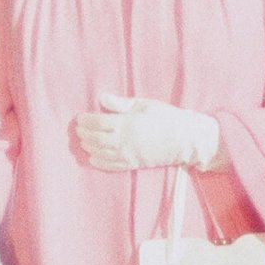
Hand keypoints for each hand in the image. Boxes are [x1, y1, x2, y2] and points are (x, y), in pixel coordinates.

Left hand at [76, 93, 221, 171]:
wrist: (186, 139)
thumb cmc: (167, 117)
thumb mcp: (145, 104)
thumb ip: (122, 104)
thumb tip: (102, 98)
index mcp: (127, 123)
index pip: (98, 122)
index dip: (86, 120)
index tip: (79, 118)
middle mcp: (125, 140)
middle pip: (96, 139)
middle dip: (84, 134)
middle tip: (79, 130)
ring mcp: (129, 154)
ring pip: (101, 153)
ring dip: (89, 147)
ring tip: (84, 142)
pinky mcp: (134, 164)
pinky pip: (112, 166)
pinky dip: (99, 162)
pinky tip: (93, 158)